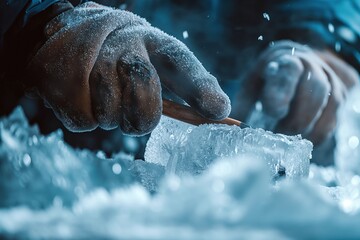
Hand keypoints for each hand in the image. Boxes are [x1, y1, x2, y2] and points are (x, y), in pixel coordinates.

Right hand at [26, 2, 229, 134]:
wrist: (69, 32)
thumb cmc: (128, 57)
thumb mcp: (160, 61)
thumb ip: (190, 86)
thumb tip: (222, 112)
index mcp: (153, 42)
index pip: (180, 62)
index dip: (199, 88)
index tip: (219, 110)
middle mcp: (123, 46)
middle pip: (144, 103)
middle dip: (142, 118)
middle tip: (135, 109)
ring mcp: (88, 60)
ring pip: (110, 118)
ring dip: (111, 116)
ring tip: (104, 92)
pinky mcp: (57, 78)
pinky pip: (83, 122)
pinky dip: (86, 116)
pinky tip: (83, 94)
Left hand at [232, 41, 358, 144]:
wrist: (300, 61)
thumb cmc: (270, 76)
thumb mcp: (252, 83)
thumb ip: (244, 104)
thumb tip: (231, 128)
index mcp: (287, 59)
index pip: (290, 71)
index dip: (283, 93)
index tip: (272, 112)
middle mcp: (313, 66)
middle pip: (315, 91)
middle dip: (297, 118)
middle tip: (280, 135)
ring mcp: (330, 80)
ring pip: (330, 105)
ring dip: (310, 128)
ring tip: (290, 142)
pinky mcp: (339, 96)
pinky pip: (334, 118)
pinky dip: (320, 134)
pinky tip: (304, 143)